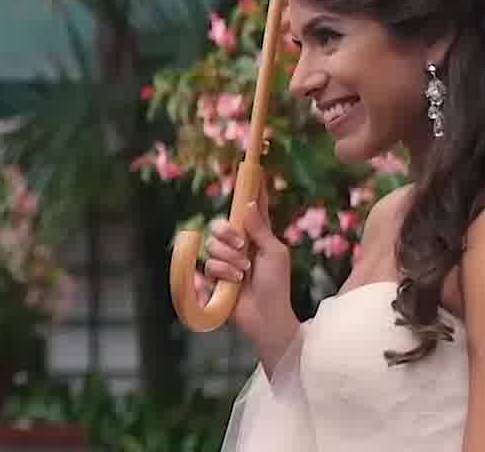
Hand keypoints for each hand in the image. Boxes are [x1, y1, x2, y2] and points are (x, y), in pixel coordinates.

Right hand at [197, 199, 299, 368]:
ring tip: (243, 273)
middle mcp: (239, 245)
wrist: (266, 315)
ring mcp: (225, 261)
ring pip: (212, 245)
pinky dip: (221, 274)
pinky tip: (233, 283)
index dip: (251, 190)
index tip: (252, 169)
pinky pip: (207, 265)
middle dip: (228, 234)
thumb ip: (260, 229)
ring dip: (229, 260)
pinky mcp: (214, 277)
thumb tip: (246, 204)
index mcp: (257, 235)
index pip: (252, 207)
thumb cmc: (277, 284)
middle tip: (241, 246)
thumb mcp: (275, 253)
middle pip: (221, 224)